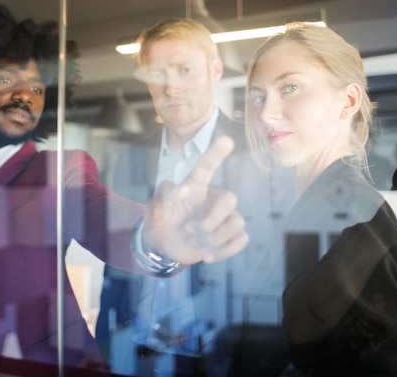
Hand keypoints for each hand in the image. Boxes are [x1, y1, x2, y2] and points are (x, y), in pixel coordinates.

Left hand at [143, 136, 248, 264]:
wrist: (164, 247)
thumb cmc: (161, 220)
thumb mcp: (154, 207)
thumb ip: (165, 194)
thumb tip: (184, 189)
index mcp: (195, 186)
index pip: (206, 167)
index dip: (216, 154)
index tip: (227, 140)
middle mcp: (213, 199)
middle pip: (230, 198)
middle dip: (212, 219)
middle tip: (192, 230)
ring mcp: (224, 218)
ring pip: (237, 222)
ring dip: (214, 238)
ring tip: (195, 243)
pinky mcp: (230, 236)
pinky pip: (242, 239)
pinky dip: (225, 250)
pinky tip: (207, 255)